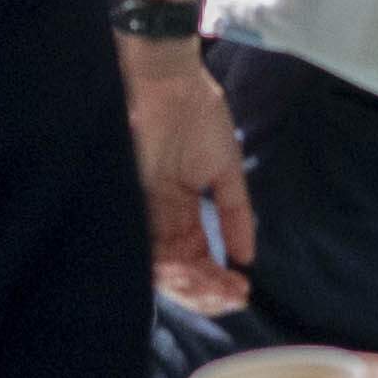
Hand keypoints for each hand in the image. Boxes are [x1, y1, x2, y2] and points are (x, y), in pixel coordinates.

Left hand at [123, 35, 254, 311]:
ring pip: (164, 269)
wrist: (168, 81)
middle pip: (180, 271)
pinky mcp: (130, 205)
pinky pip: (148, 250)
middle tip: (232, 296)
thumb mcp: (225, 169)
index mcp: (181, 209)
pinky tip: (197, 274)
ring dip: (194, 285)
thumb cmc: (198, 116)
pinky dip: (173, 269)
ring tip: (219, 288)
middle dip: (207, 291)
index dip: (218, 280)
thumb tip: (247, 258)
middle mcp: (160, 218)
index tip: (243, 291)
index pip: (197, 257)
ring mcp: (143, 213)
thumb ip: (235, 213)